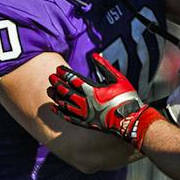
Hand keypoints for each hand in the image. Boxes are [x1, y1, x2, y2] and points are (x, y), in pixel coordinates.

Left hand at [47, 52, 164, 148]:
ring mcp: (84, 114)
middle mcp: (85, 102)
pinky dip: (60, 112)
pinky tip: (54, 107)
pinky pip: (68, 117)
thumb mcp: (118, 78)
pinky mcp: (85, 123)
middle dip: (57, 83)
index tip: (58, 69)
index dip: (64, 73)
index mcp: (92, 90)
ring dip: (56, 96)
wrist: (130, 120)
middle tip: (50, 77)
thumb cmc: (126, 97)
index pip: (73, 79)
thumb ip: (105, 67)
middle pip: (66, 91)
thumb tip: (94, 55)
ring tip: (49, 90)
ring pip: (64, 104)